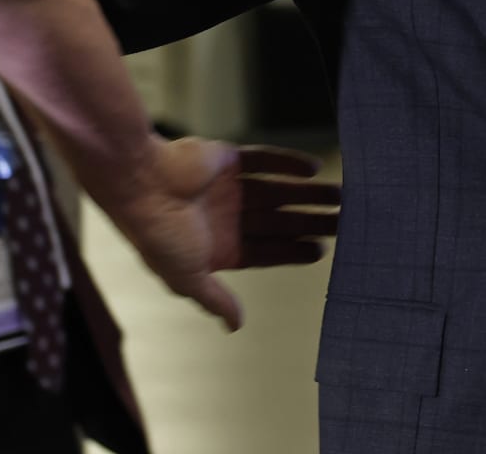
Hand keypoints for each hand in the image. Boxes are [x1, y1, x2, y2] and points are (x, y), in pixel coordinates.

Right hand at [101, 138, 338, 330]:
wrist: (140, 185)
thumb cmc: (158, 234)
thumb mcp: (186, 277)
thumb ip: (213, 299)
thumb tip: (235, 326)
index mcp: (217, 247)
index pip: (264, 251)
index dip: (293, 251)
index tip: (322, 250)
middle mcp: (225, 217)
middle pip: (278, 221)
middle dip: (310, 222)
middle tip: (346, 222)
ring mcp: (228, 187)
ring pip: (278, 191)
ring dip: (307, 193)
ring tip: (341, 195)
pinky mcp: (228, 158)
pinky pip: (265, 160)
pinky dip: (288, 163)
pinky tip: (313, 169)